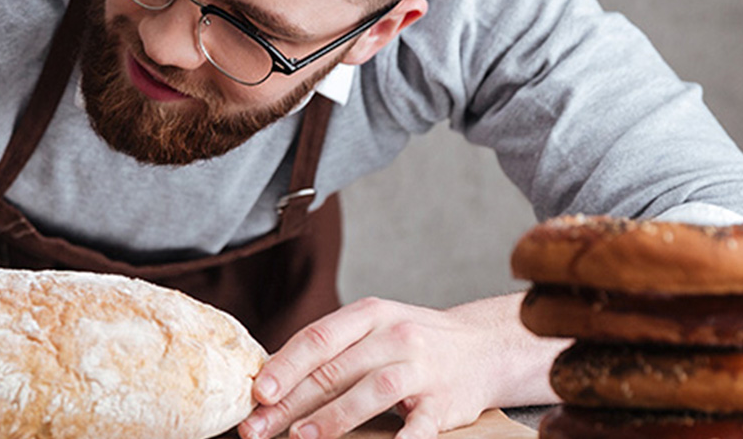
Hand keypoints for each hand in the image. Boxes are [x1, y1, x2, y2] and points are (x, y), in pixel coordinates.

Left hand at [238, 296, 535, 438]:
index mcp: (370, 315)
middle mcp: (395, 336)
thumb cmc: (412, 343)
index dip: (285, 366)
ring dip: (332, 417)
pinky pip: (422, 422)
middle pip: (335, 370)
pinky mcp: (446, 402)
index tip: (257, 392)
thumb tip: (270, 381)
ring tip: (300, 436)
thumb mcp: (373, 330)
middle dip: (291, 402)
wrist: (485, 347)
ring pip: (372, 391)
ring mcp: (423, 368)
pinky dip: (405, 437)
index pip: (318, 339)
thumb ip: (330, 350)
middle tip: (259, 427)